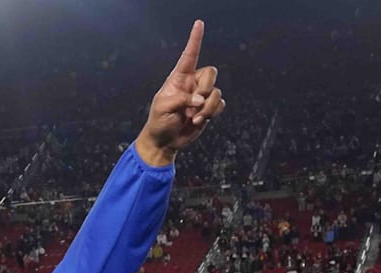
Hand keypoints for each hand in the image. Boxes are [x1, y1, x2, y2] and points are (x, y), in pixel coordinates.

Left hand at [136, 20, 225, 165]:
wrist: (165, 141)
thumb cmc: (159, 121)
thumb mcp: (163, 107)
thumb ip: (181, 99)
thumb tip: (200, 100)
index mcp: (178, 78)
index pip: (189, 55)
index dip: (194, 40)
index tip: (199, 24)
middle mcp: (192, 84)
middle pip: (211, 72)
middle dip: (206, 87)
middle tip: (195, 102)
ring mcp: (201, 96)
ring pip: (216, 91)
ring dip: (207, 106)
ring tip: (193, 116)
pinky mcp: (208, 109)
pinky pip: (220, 104)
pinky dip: (212, 112)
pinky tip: (198, 120)